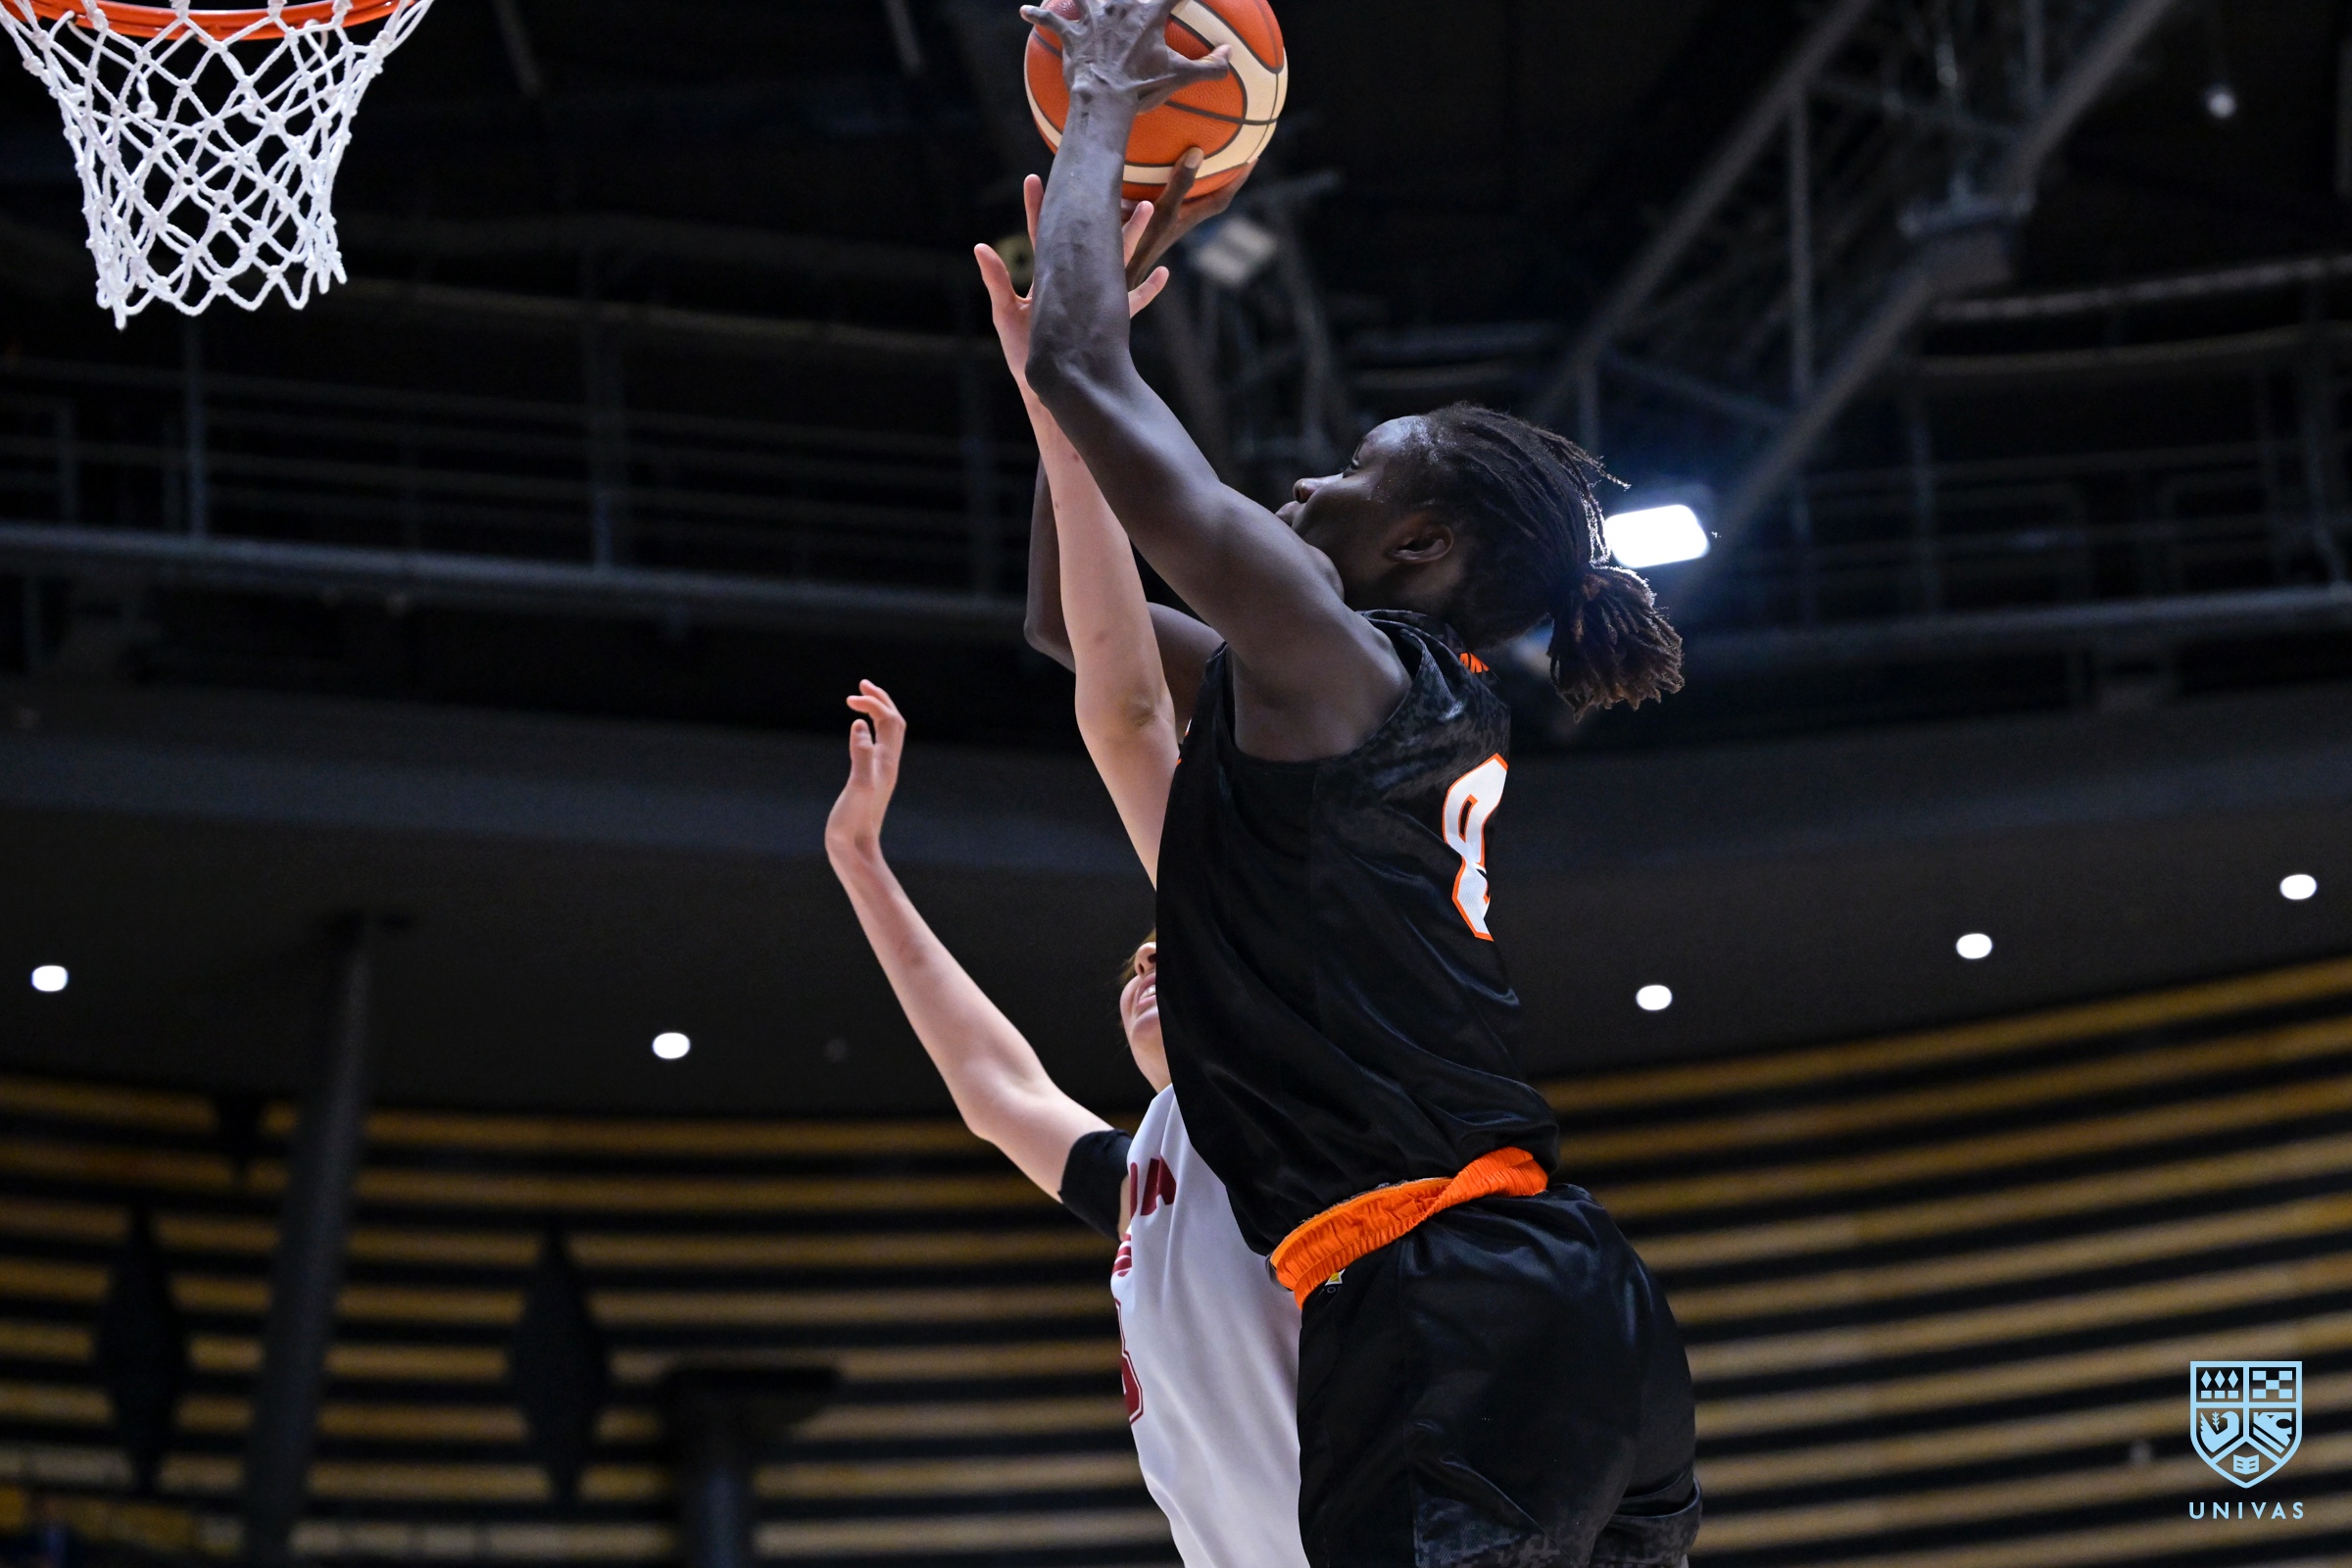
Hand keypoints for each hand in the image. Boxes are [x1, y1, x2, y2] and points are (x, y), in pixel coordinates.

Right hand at [824, 681, 905, 862]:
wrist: (855, 852)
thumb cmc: (854, 822)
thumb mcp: (858, 785)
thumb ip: (861, 754)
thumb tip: (860, 724)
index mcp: (886, 763)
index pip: (889, 721)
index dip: (873, 704)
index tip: (850, 698)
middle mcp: (887, 765)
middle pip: (893, 723)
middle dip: (880, 701)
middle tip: (862, 684)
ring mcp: (878, 774)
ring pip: (886, 735)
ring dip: (876, 713)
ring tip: (859, 700)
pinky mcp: (868, 782)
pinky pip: (875, 748)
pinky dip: (868, 731)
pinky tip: (856, 733)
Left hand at [975, 174, 1168, 396]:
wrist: (1045, 390)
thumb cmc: (1022, 354)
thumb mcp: (1006, 315)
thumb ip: (997, 281)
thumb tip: (980, 247)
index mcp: (1045, 277)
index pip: (1040, 234)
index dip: (1036, 207)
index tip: (1035, 178)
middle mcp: (1072, 283)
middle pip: (1089, 238)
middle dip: (1100, 212)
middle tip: (1112, 182)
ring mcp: (1093, 300)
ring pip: (1116, 261)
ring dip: (1131, 237)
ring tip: (1147, 209)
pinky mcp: (1108, 320)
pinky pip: (1132, 301)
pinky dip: (1148, 289)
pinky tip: (1164, 273)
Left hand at [1021, 0, 1229, 112]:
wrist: (1104, 99)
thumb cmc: (1142, 88)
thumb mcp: (1179, 77)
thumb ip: (1209, 67)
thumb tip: (1230, 55)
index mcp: (1148, 12)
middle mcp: (1120, 6)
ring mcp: (1093, 17)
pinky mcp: (1072, 33)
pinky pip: (1051, 21)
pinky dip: (1037, 16)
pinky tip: (1023, 11)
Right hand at [1126, 151, 1254, 288]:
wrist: (1118, 273)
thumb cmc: (1143, 244)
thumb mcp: (1163, 211)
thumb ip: (1180, 185)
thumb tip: (1197, 153)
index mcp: (1189, 216)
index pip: (1221, 196)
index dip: (1238, 178)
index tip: (1253, 157)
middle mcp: (1179, 219)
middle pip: (1207, 195)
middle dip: (1220, 176)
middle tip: (1232, 153)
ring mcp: (1162, 222)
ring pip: (1184, 195)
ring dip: (1192, 178)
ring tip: (1197, 156)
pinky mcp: (1144, 221)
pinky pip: (1160, 194)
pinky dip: (1164, 180)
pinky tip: (1152, 171)